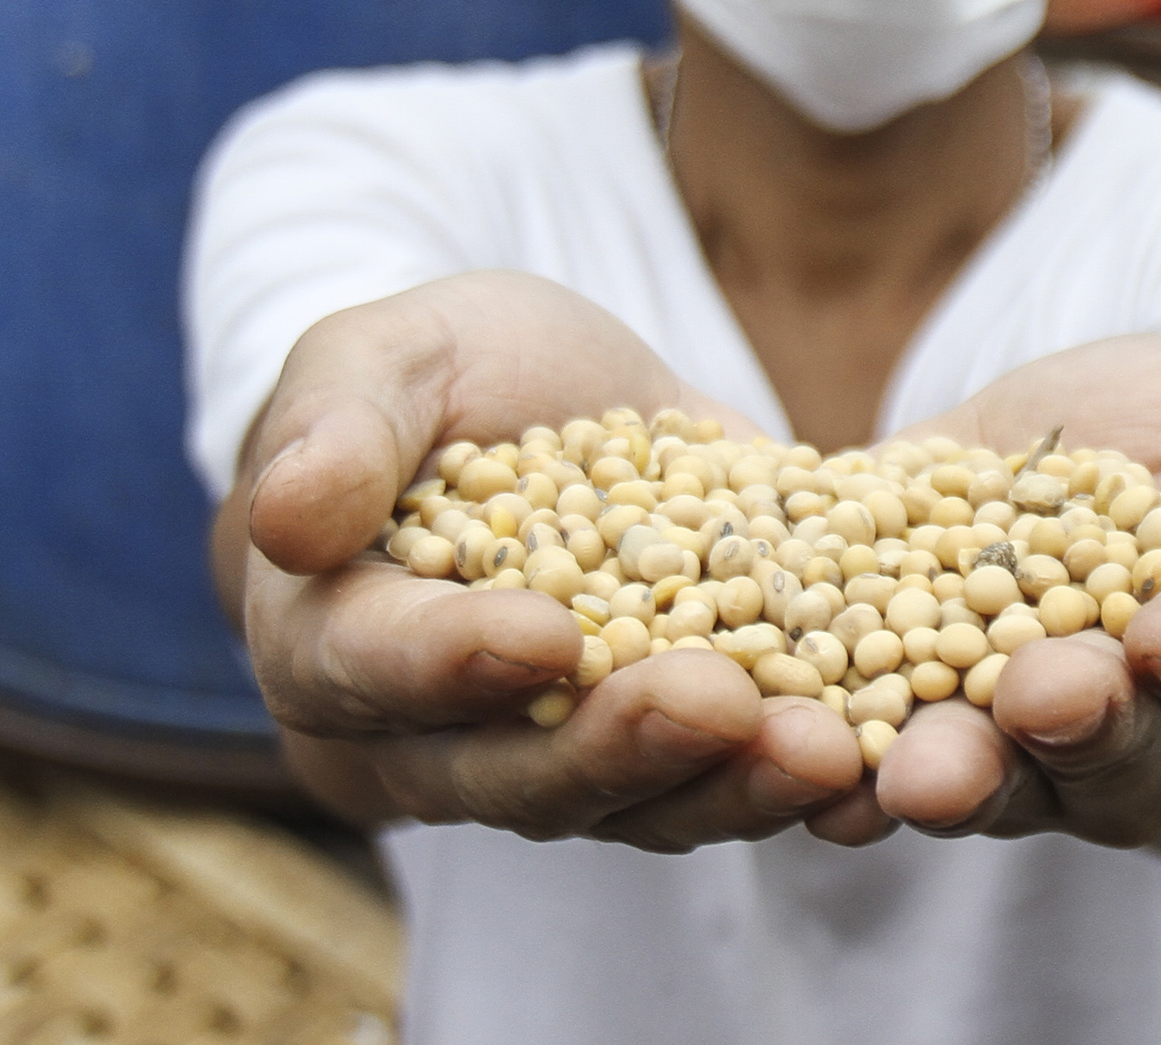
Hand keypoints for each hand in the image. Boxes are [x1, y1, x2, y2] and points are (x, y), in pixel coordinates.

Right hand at [220, 271, 868, 848]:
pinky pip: (726, 781)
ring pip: (633, 803)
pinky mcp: (667, 749)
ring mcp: (556, 759)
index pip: (373, 670)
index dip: (453, 663)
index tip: (542, 636)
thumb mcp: (380, 356)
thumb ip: (336, 428)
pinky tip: (876, 752)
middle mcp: (429, 742)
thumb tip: (284, 515)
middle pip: (511, 775)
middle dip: (620, 748)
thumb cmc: (431, 376)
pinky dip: (796, 771)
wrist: (540, 400)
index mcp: (325, 645)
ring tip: (827, 751)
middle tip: (718, 706)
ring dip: (731, 783)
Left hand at [851, 335, 1160, 861]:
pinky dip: (853, 780)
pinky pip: (887, 777)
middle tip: (1047, 692)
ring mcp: (1033, 769)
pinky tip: (826, 779)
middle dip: (1086, 726)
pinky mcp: (918, 739)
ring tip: (922, 766)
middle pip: (1128, 767)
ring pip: (1006, 789)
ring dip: (963, 774)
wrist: (1064, 425)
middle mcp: (1157, 766)